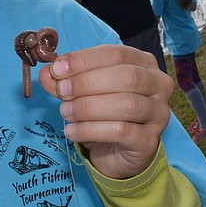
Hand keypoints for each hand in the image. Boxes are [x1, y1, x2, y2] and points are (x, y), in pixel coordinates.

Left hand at [37, 44, 173, 179]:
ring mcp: (158, 114)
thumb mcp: (82, 92)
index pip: (115, 54)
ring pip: (126, 105)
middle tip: (61, 92)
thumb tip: (47, 72)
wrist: (117, 152)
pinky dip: (90, 130)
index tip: (56, 69)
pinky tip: (72, 131)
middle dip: (87, 83)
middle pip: (126, 77)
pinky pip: (121, 131)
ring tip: (65, 112)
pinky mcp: (150, 141)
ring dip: (88, 107)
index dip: (84, 60)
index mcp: (143, 63)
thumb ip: (65, 80)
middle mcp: (158, 85)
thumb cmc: (104, 113)